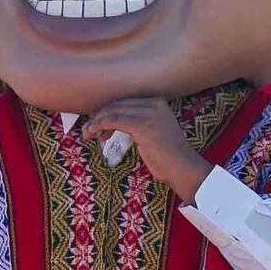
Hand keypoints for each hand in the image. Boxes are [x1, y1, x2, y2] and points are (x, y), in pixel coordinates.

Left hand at [76, 96, 207, 196]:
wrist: (182, 169)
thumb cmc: (165, 156)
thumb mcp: (152, 131)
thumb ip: (136, 121)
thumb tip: (110, 119)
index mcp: (157, 101)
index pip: (124, 100)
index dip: (106, 111)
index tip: (96, 124)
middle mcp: (154, 102)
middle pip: (117, 103)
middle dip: (99, 116)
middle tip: (88, 129)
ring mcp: (149, 113)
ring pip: (112, 111)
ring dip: (96, 122)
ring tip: (88, 134)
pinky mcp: (143, 125)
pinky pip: (113, 120)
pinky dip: (99, 126)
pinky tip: (95, 135)